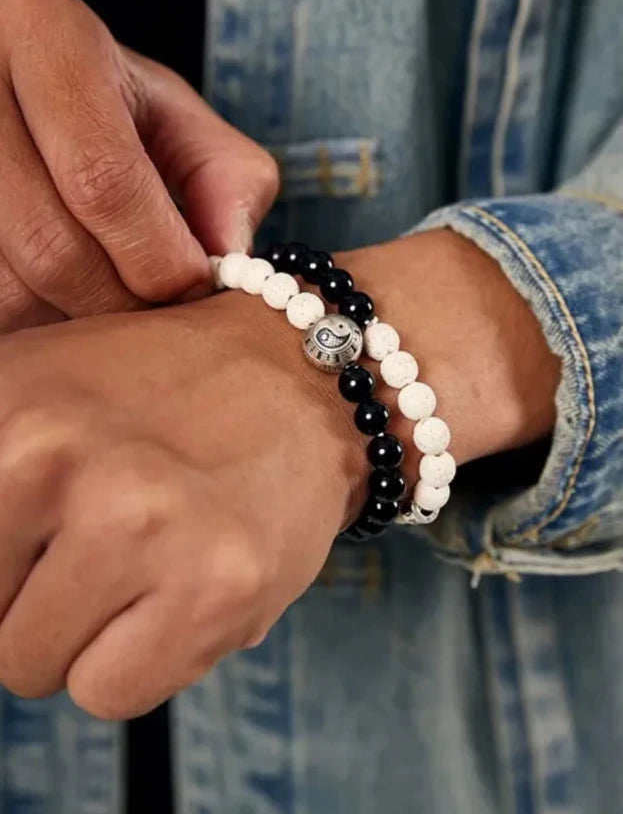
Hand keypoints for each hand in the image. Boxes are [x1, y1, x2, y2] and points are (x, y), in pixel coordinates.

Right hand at [0, 0, 277, 329]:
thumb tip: (230, 260)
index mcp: (48, 37)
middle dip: (119, 302)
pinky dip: (33, 318)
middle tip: (154, 315)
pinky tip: (60, 293)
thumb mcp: (176, 117)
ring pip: (10, 286)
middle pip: (52, 246)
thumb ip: (225, 180)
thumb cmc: (105, 105)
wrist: (18, 78)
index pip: (104, 179)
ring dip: (71, 317)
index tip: (193, 288)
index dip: (158, 256)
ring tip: (105, 296)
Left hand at [0, 291, 357, 718]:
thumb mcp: (38, 389)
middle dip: (24, 595)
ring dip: (81, 631)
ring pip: (32, 667)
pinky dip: (139, 659)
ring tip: (142, 557)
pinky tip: (181, 586)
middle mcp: (59, 462)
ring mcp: (141, 528)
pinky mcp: (215, 590)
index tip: (34, 545)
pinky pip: (111, 694)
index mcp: (5, 406)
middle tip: (97, 535)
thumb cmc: (163, 392)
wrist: (300, 377)